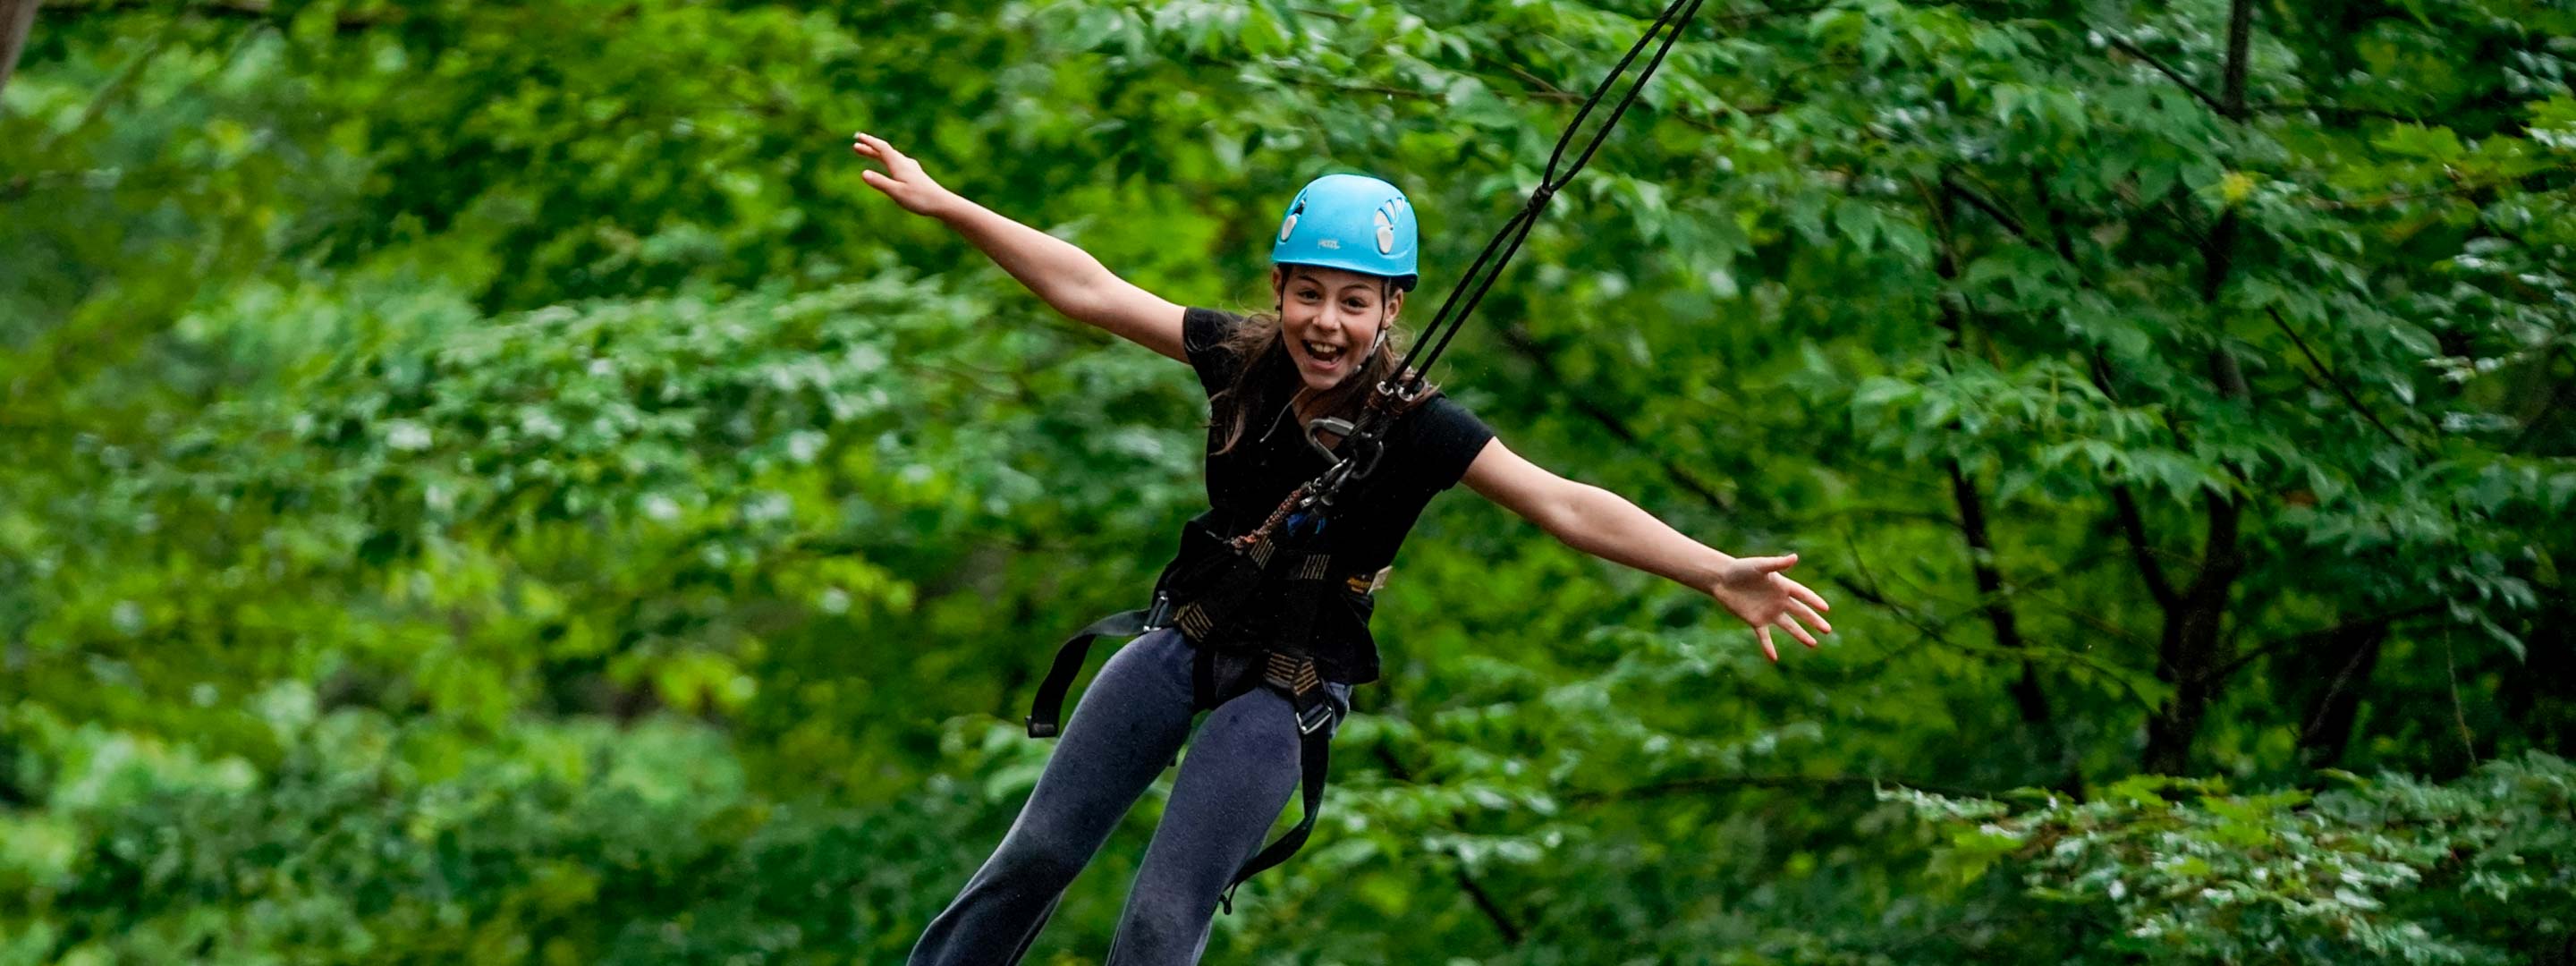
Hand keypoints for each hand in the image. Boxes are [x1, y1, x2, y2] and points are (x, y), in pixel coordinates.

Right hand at [851, 131, 956, 217]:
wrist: (942, 203)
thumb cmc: (920, 199)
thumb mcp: (897, 192)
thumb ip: (880, 183)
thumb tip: (863, 173)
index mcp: (899, 165)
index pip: (882, 148)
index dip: (870, 142)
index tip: (858, 137)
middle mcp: (905, 163)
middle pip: (885, 151)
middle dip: (870, 148)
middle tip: (856, 145)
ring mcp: (911, 168)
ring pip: (891, 157)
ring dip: (878, 154)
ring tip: (867, 153)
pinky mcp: (915, 174)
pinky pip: (898, 162)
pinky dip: (888, 160)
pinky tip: (891, 163)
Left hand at [1706, 553, 1832, 662]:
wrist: (1722, 579)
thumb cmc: (1741, 568)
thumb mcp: (1760, 566)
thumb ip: (1777, 564)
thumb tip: (1795, 557)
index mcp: (1782, 586)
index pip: (1803, 595)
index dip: (1814, 601)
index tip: (1826, 609)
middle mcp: (1778, 600)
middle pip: (1800, 612)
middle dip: (1814, 621)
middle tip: (1827, 630)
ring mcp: (1768, 612)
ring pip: (1788, 626)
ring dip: (1800, 635)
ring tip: (1813, 644)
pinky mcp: (1755, 621)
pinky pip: (1764, 637)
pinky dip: (1768, 647)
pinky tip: (1774, 659)